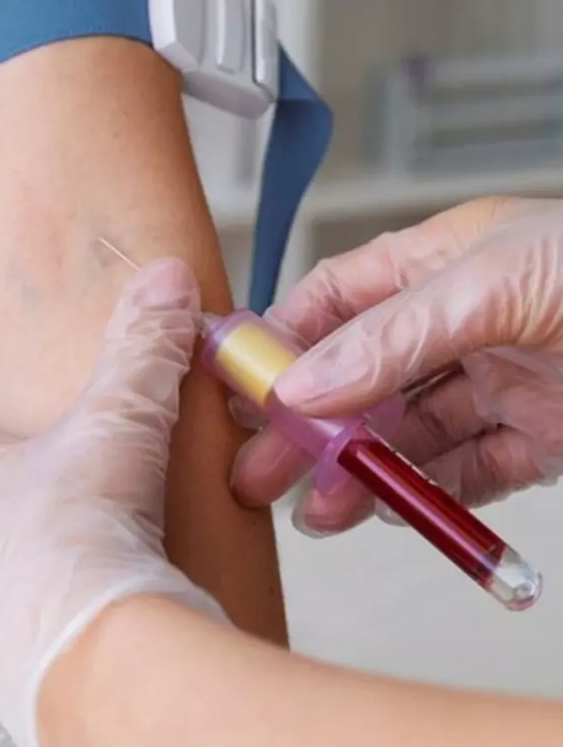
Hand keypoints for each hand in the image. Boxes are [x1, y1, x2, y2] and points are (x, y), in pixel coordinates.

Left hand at [0, 259, 226, 746]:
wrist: (96, 652)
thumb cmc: (75, 539)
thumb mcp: (118, 419)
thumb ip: (143, 347)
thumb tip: (164, 281)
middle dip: (28, 483)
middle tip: (78, 469)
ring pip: (17, 560)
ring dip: (56, 543)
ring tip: (109, 530)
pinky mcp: (38, 653)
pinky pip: (54, 612)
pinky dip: (83, 594)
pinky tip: (124, 587)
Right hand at [231, 197, 562, 534]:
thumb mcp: (498, 285)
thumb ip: (395, 333)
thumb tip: (303, 379)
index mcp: (445, 263)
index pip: (338, 297)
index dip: (284, 337)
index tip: (241, 384)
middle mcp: (464, 322)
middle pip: (361, 375)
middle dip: (309, 423)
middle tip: (261, 470)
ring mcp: (499, 381)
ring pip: (407, 432)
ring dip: (362, 472)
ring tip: (320, 511)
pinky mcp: (537, 437)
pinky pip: (469, 471)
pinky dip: (430, 495)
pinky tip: (395, 511)